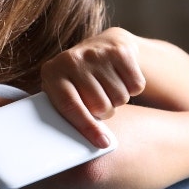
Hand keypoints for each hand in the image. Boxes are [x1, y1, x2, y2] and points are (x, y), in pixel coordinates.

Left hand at [41, 28, 146, 147]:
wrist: (104, 45)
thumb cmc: (81, 80)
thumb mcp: (66, 93)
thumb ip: (71, 116)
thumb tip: (94, 142)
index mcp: (52, 73)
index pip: (70, 106)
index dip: (87, 128)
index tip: (102, 143)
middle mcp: (72, 60)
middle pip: (99, 106)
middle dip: (104, 112)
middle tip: (100, 101)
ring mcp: (96, 53)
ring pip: (119, 98)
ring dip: (118, 100)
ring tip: (108, 87)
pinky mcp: (120, 51)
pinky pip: (136, 86)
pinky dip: (133, 88)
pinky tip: (122, 77)